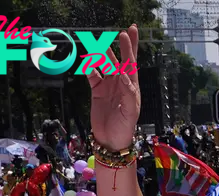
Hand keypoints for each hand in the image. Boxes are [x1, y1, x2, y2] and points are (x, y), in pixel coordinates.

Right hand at [87, 25, 139, 150]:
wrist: (111, 140)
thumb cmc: (125, 127)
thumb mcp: (130, 111)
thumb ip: (128, 93)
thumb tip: (125, 76)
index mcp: (131, 86)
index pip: (131, 63)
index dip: (130, 48)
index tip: (128, 33)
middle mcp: (120, 83)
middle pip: (119, 60)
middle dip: (119, 46)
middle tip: (119, 32)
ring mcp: (108, 86)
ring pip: (104, 65)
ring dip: (101, 54)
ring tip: (97, 42)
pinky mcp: (97, 92)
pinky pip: (92, 75)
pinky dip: (89, 68)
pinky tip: (86, 61)